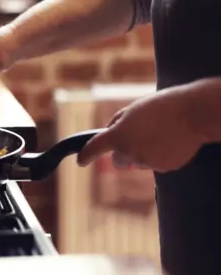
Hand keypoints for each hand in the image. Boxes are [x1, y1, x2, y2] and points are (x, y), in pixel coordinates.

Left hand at [77, 85, 206, 172]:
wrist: (194, 113)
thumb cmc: (162, 106)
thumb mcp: (132, 109)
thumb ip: (117, 123)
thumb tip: (110, 134)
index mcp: (118, 135)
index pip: (95, 148)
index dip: (85, 155)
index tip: (81, 161)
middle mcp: (129, 151)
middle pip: (118, 161)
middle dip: (123, 153)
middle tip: (137, 138)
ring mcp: (147, 162)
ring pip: (138, 162)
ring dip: (143, 152)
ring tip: (160, 134)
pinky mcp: (164, 167)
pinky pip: (156, 164)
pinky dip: (160, 155)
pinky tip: (170, 141)